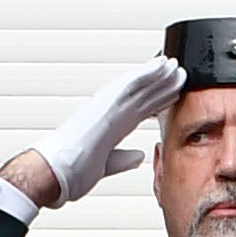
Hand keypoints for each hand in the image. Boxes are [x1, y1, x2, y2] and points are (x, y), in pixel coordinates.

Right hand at [18, 53, 185, 207]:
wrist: (55, 172)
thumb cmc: (71, 170)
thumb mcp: (106, 166)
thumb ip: (123, 159)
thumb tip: (138, 156)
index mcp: (110, 127)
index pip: (139, 110)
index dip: (157, 101)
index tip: (172, 94)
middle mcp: (109, 113)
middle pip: (143, 95)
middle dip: (163, 85)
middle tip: (180, 74)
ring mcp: (107, 106)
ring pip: (140, 86)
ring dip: (159, 75)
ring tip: (176, 66)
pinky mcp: (105, 103)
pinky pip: (130, 84)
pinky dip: (146, 72)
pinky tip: (160, 64)